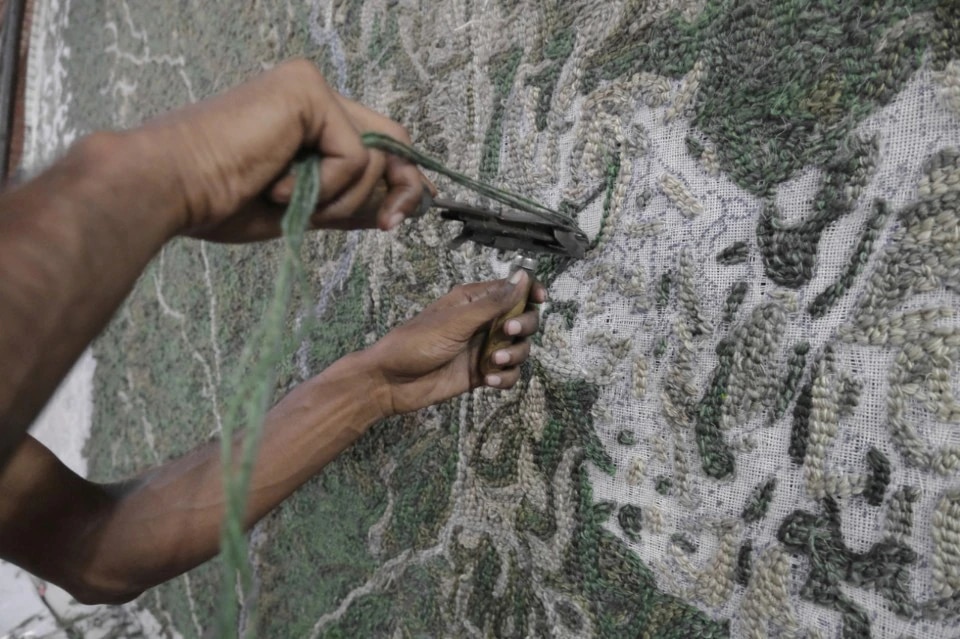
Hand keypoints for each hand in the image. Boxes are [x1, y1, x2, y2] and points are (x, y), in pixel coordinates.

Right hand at [130, 58, 433, 241]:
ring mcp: (310, 88)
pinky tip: (277, 185)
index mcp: (307, 120)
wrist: (171, 188)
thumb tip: (391, 207)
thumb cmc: (219, 200)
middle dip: (401, 187)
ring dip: (341, 200)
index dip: (399, 182)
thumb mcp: (300, 208)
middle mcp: (312, 96)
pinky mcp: (307, 91)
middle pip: (393, 140)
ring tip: (288, 201)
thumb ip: (344, 201)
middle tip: (387, 223)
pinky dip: (326, 186)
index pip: (376, 145)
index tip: (397, 220)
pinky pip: (354, 154)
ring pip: (374, 157)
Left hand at [362, 272, 546, 417]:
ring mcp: (483, 348)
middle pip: (525, 319)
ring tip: (492, 363)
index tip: (541, 300)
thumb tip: (523, 276)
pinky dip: (505, 378)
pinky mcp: (481, 373)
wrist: (391, 382)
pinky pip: (508, 374)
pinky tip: (489, 381)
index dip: (532, 292)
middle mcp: (483, 322)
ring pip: (519, 348)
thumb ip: (493, 302)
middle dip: (524, 326)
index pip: (514, 289)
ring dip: (513, 355)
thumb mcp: (456, 320)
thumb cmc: (416, 343)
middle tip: (510, 332)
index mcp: (474, 301)